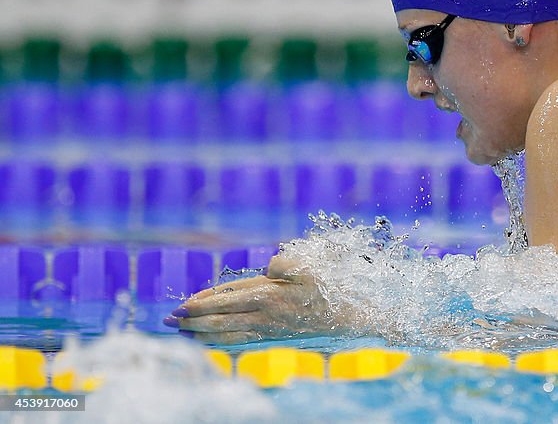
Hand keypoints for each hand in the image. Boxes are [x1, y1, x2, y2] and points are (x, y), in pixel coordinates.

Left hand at [164, 255, 335, 344]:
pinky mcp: (268, 337)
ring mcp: (264, 328)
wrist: (339, 317)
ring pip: (226, 334)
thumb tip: (270, 264)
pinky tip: (206, 343)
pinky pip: (237, 343)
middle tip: (169, 321)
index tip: (182, 304)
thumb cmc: (323, 289)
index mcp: (268, 294)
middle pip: (221, 318)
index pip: (228, 297)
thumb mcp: (310, 269)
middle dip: (193, 320)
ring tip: (180, 333)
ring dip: (200, 334)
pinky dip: (218, 344)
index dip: (203, 301)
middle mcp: (262, 314)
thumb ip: (288, 264)